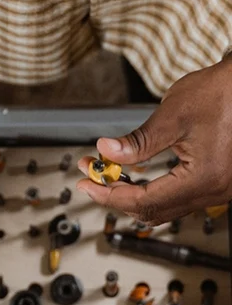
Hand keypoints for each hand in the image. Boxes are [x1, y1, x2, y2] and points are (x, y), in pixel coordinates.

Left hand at [76, 57, 231, 224]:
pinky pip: (178, 198)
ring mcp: (219, 189)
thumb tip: (106, 151)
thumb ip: (137, 142)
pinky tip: (132, 175)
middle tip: (91, 176)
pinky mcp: (218, 182)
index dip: (110, 195)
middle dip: (116, 195)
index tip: (86, 184)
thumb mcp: (171, 117)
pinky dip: (151, 191)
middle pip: (154, 211)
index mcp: (205, 178)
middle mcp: (216, 190)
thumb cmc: (220, 93)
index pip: (145, 201)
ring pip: (165, 208)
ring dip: (132, 194)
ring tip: (107, 173)